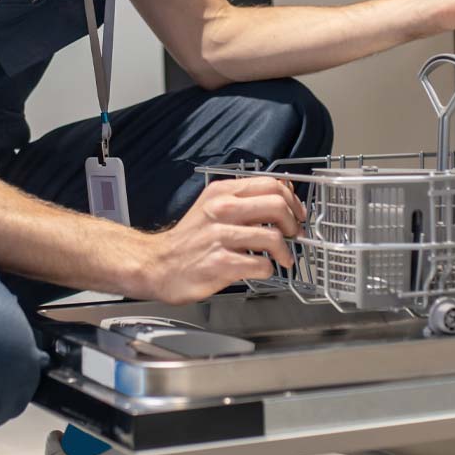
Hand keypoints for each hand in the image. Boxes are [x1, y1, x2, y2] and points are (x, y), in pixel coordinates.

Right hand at [135, 176, 305, 304]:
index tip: (296, 213)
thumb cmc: (189, 238)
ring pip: (273, 237)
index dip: (291, 200)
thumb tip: (283, 190)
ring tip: (283, 258)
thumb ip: (245, 197)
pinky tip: (261, 269)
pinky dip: (268, 269)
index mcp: (222, 192)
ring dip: (286, 251)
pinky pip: (261, 264)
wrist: (159, 265)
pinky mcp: (221, 263)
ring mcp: (221, 236)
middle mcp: (222, 210)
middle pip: (277, 206)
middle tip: (294, 235)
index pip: (271, 184)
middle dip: (293, 223)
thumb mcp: (213, 206)